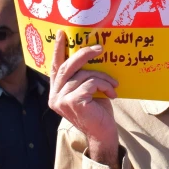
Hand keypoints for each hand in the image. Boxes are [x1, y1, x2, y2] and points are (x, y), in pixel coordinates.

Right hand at [48, 30, 119, 168]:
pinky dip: (104, 85)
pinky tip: (111, 93)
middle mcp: (55, 96)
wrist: (103, 134)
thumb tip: (90, 53)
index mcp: (56, 91)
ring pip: (83, 75)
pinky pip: (90, 83)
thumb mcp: (87, 90)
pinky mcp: (74, 102)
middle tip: (99, 48)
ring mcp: (62, 100)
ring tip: (113, 84)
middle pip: (68, 66)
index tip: (62, 34)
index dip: (59, 50)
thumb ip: (82, 76)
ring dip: (102, 76)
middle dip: (84, 54)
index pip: (55, 66)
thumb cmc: (97, 111)